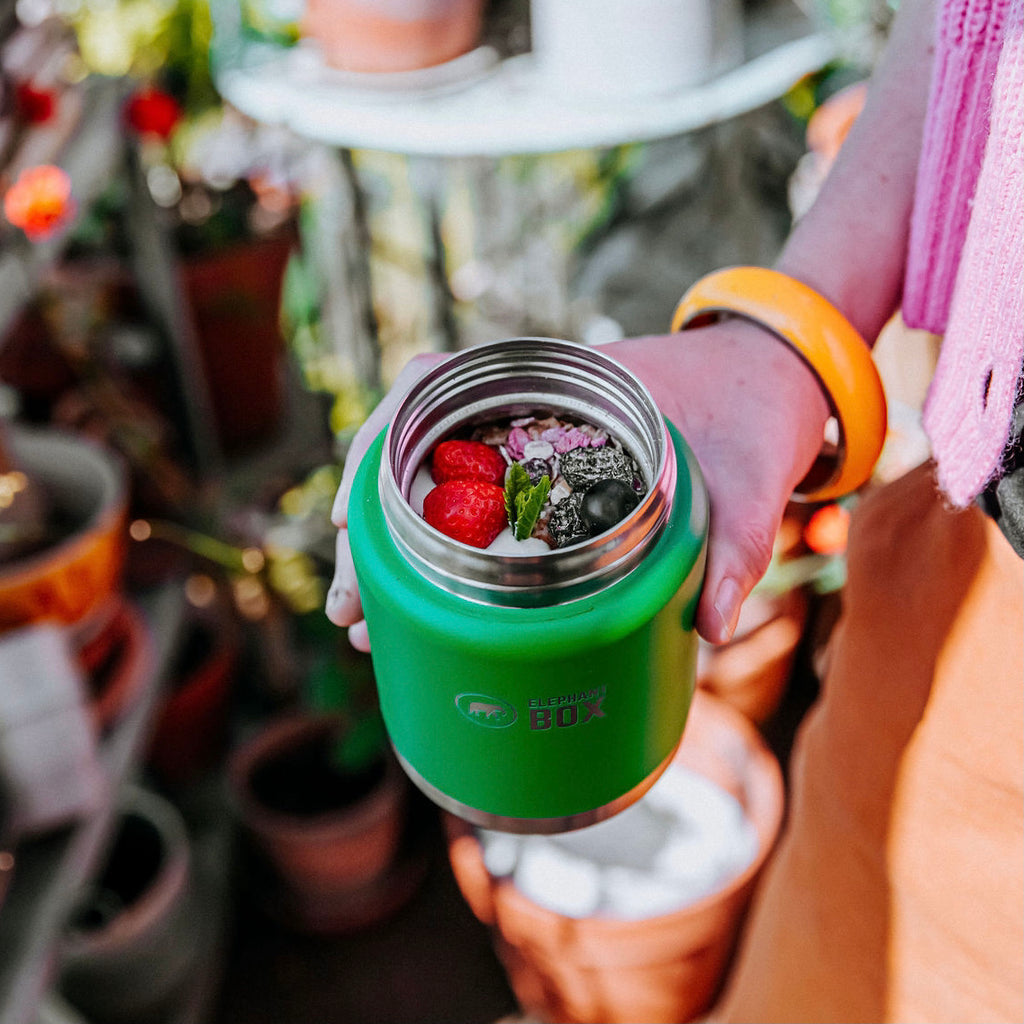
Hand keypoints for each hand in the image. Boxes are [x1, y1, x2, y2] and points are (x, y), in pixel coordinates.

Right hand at [326, 321, 828, 648]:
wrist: (781, 374)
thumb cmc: (759, 410)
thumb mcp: (746, 480)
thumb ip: (734, 549)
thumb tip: (711, 632)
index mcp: (561, 384)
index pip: (432, 385)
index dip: (380, 446)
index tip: (354, 515)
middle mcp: (531, 407)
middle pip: (416, 453)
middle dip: (372, 531)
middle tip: (354, 613)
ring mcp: (533, 440)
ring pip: (434, 486)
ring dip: (393, 549)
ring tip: (371, 624)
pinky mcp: (547, 473)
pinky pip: (473, 504)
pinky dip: (439, 549)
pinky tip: (423, 606)